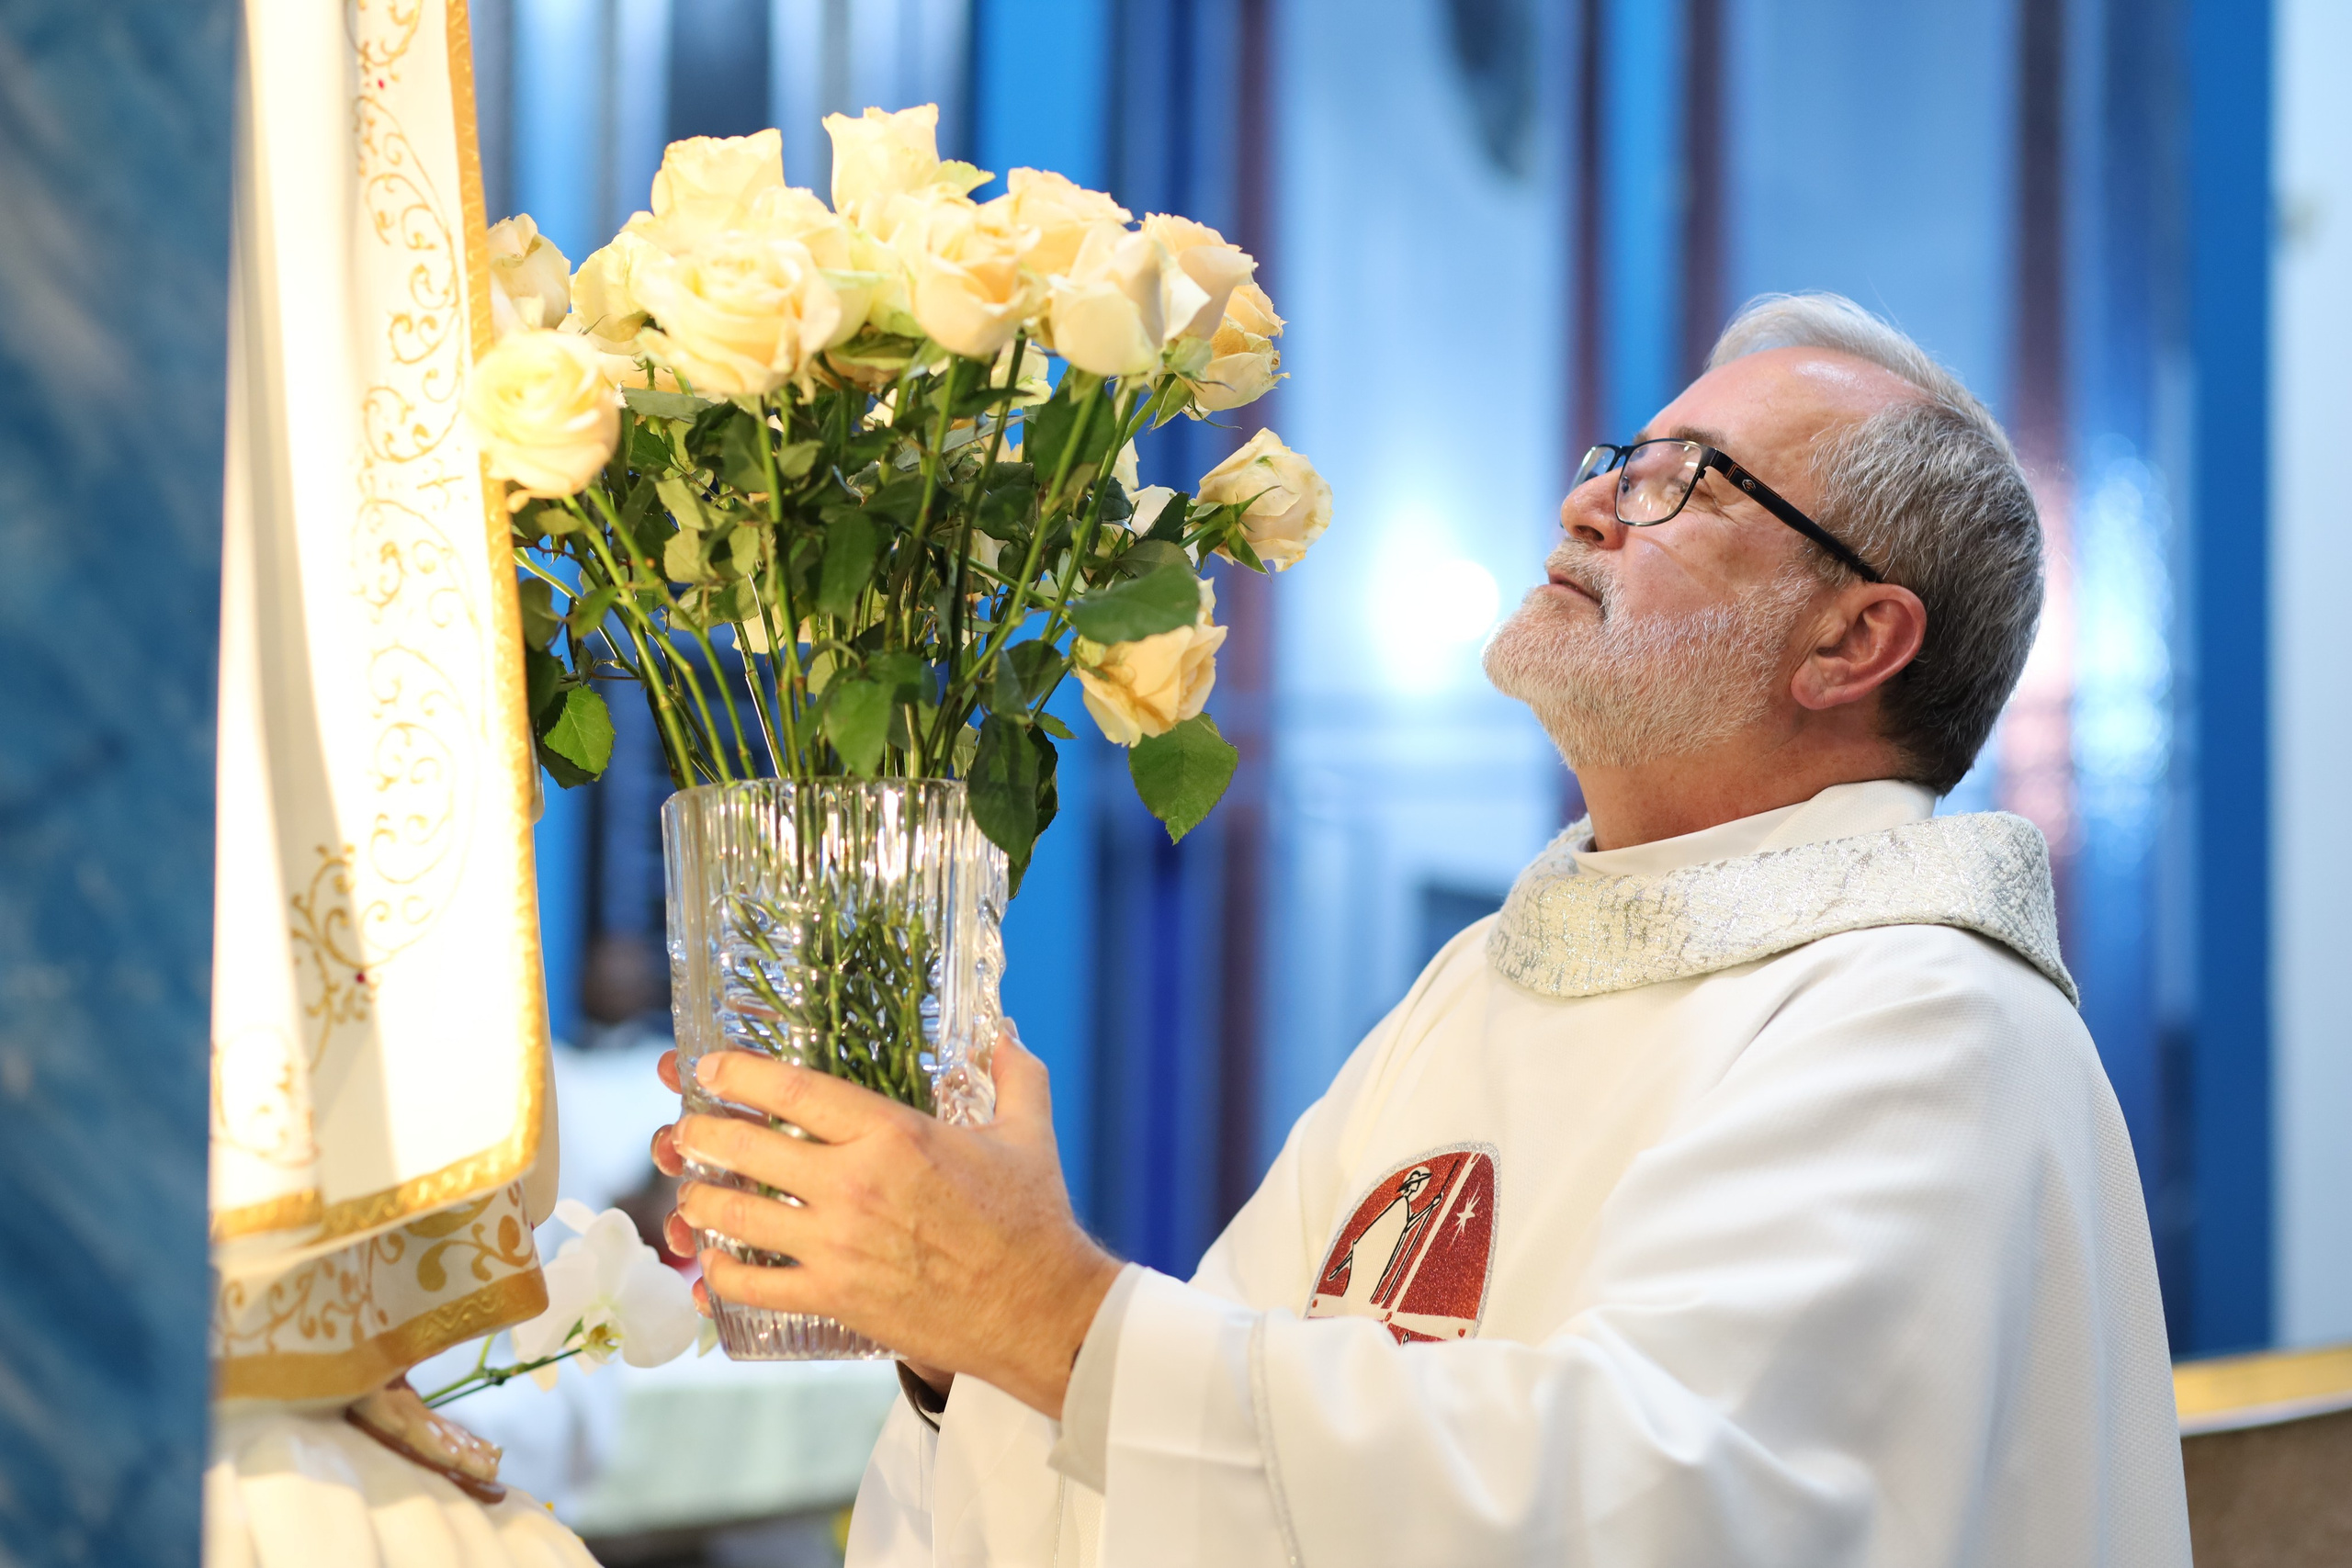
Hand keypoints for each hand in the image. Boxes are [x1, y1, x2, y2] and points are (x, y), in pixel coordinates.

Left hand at [650, 1027, 1118, 1418]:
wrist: (1039, 1311)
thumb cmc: (1033, 1219)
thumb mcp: (1027, 1132)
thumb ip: (1014, 1075)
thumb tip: (1006, 1035)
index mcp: (892, 1133)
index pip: (793, 1089)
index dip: (738, 1074)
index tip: (710, 1068)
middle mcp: (853, 1184)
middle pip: (745, 1148)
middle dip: (701, 1133)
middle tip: (685, 1130)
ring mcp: (837, 1245)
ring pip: (734, 1215)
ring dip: (700, 1199)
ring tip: (692, 1191)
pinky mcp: (833, 1298)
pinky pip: (752, 1285)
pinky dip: (721, 1274)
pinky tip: (713, 1263)